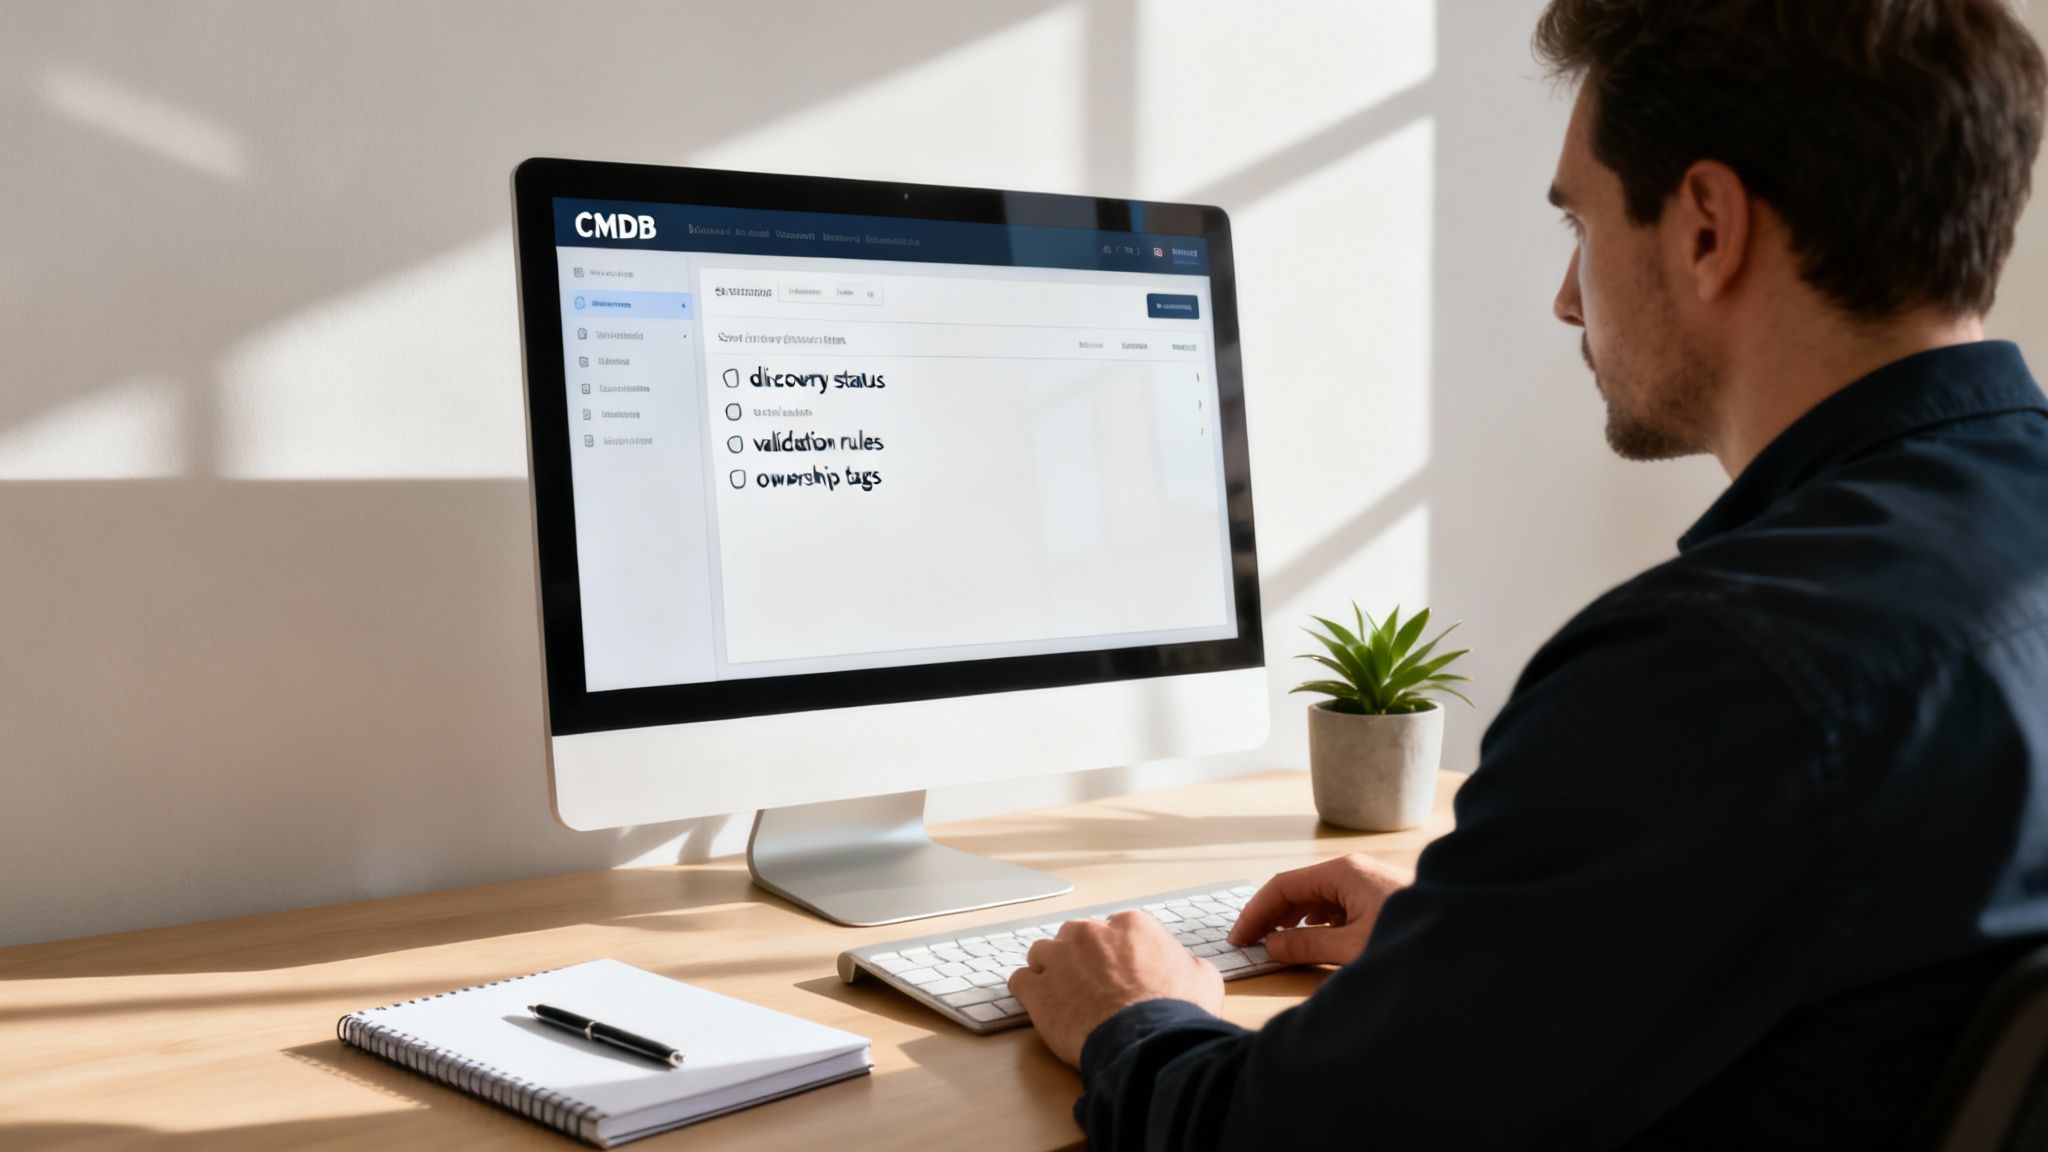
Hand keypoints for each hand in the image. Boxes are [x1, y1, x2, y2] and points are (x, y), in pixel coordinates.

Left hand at [1007, 911, 1223, 1067]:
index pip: (1113, 930)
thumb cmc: (1177, 1013)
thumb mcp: (1203, 979)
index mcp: (1130, 925)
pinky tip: (1041, 1006)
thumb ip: (1187, 963)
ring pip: (1042, 953)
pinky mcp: (1038, 989)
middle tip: (1090, 985)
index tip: (1117, 973)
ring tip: (1062, 995)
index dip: (1114, 954)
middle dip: (1080, 957)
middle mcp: (1091, 933)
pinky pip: (1020, 980)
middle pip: (1074, 935)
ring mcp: (1060, 959)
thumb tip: (1186, 966)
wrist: (1148, 1045)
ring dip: (1050, 970)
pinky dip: (1028, 992)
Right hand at [1228, 854, 1411, 966]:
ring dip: (1292, 921)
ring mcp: (1364, 884)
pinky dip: (1314, 924)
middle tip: (1250, 944)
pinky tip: (1309, 943)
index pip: (1282, 886)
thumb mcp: (1351, 947)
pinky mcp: (1375, 899)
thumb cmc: (1410, 937)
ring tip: (1275, 947)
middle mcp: (1352, 871)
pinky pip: (1333, 907)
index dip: (1255, 912)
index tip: (1239, 936)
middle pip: (1297, 890)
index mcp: (1343, 872)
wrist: (1464, 940)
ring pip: (1315, 899)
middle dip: (1271, 916)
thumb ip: (1306, 944)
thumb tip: (1272, 945)